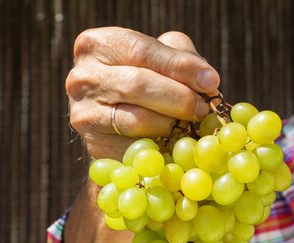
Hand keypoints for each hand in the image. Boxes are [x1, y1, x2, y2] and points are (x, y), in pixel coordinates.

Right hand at [65, 27, 219, 159]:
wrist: (116, 123)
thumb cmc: (143, 80)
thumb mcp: (160, 58)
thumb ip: (181, 58)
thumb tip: (207, 80)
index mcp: (97, 45)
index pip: (142, 51)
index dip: (180, 66)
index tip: (211, 81)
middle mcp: (82, 77)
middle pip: (139, 84)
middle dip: (180, 97)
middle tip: (204, 108)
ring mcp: (83, 113)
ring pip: (138, 119)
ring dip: (172, 123)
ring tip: (190, 123)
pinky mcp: (94, 145)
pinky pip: (136, 148)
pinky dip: (161, 146)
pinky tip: (173, 142)